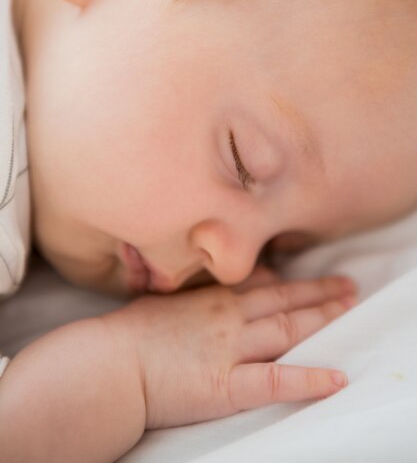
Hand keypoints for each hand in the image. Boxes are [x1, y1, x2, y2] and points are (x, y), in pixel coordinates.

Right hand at [104, 267, 356, 429]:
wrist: (111, 364)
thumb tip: (207, 287)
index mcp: (212, 297)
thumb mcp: (165, 299)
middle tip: (348, 287)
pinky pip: (276, 381)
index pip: (262, 283)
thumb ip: (193, 293)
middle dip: (320, 293)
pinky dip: (308, 379)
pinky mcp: (227, 385)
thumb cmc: (130, 333)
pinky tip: (335, 378)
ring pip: (288, 328)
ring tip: (349, 311)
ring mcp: (231, 348)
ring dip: (322, 319)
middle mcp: (229, 316)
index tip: (310, 278)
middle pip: (285, 300)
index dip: (291, 280)